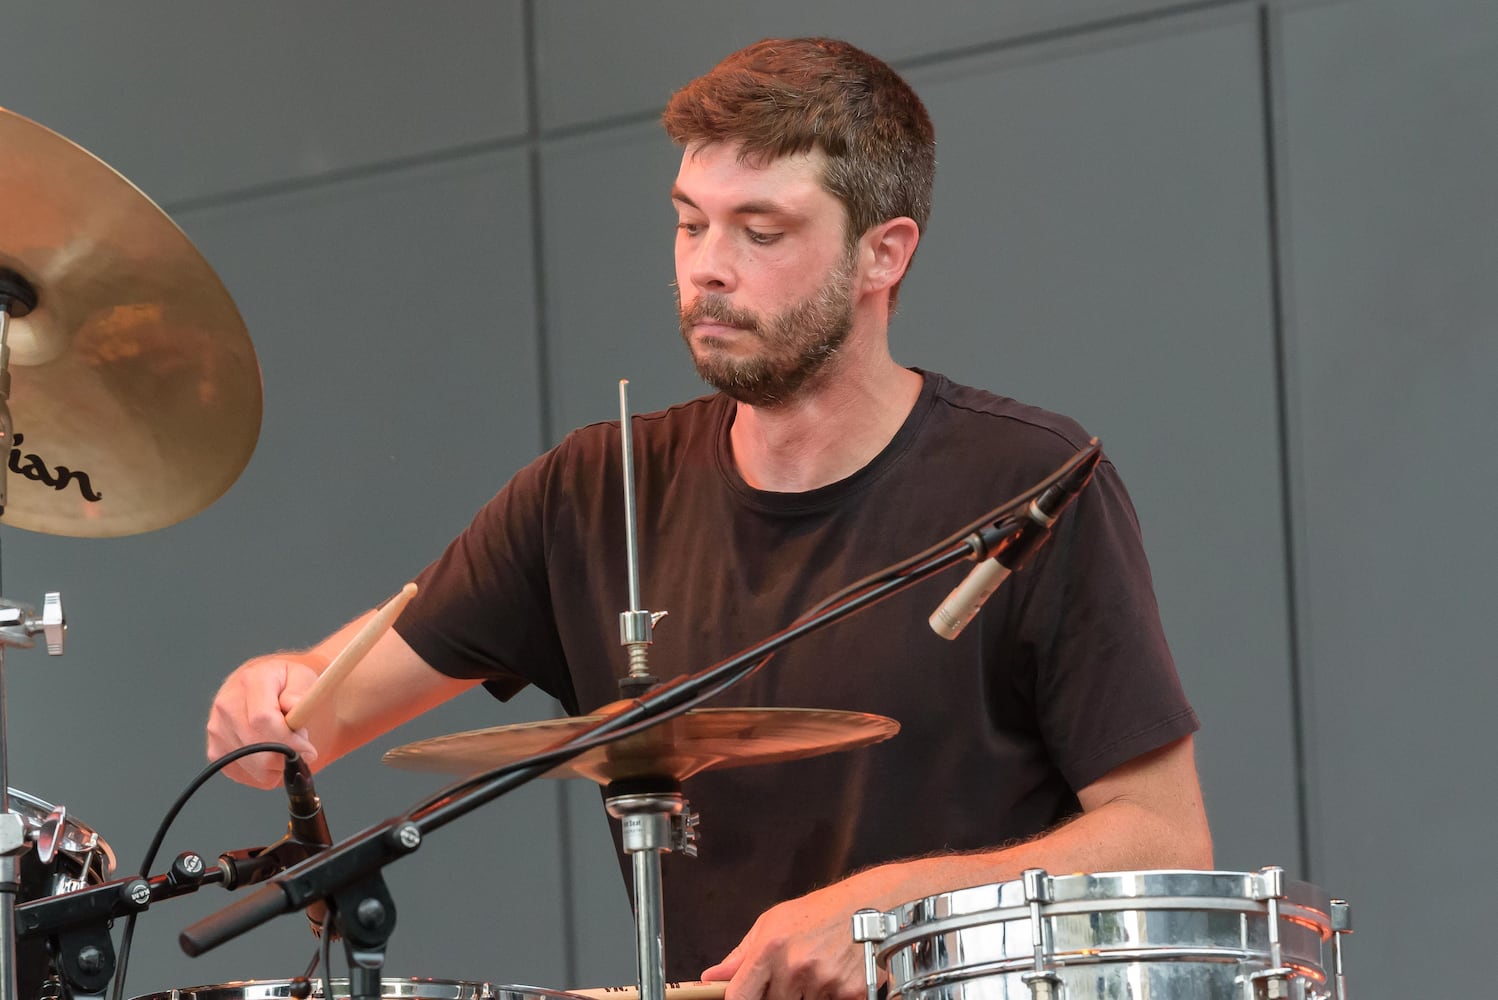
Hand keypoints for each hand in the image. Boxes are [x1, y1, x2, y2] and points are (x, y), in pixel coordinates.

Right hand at [205, 656, 320, 787]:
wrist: (256, 686)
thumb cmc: (283, 683)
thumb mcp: (301, 676)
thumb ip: (301, 691)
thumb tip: (294, 705)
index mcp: (250, 681)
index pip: (263, 720)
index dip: (289, 740)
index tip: (308, 748)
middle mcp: (227, 705)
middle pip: (258, 748)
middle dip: (287, 755)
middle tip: (301, 745)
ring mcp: (217, 729)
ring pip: (254, 767)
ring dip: (278, 764)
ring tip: (284, 742)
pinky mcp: (215, 751)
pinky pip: (246, 775)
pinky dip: (266, 772)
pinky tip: (272, 752)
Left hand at [701, 880, 873, 999]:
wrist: (871, 905)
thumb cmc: (821, 911)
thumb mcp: (773, 923)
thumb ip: (741, 955)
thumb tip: (712, 977)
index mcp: (770, 948)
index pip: (740, 996)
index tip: (746, 998)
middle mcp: (795, 967)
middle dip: (781, 993)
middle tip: (795, 972)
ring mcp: (824, 982)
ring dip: (808, 994)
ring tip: (819, 967)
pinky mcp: (850, 994)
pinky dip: (831, 995)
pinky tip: (836, 974)